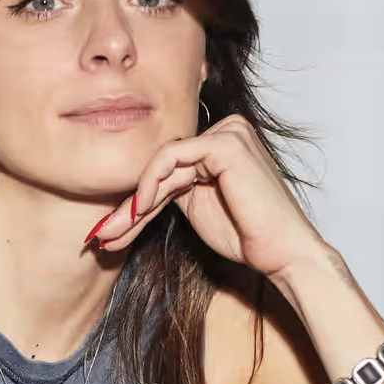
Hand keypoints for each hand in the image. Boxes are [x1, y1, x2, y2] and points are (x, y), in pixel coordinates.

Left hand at [87, 114, 331, 279]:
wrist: (281, 253)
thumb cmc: (246, 235)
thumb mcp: (196, 207)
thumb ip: (170, 189)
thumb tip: (127, 195)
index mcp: (218, 144)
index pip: (167, 169)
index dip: (136, 202)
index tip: (111, 233)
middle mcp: (225, 131)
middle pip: (162, 167)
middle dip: (129, 207)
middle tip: (102, 236)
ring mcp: (228, 133)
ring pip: (162, 164)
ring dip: (134, 202)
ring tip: (112, 232)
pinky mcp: (225, 143)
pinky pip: (172, 157)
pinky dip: (151, 182)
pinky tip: (138, 208)